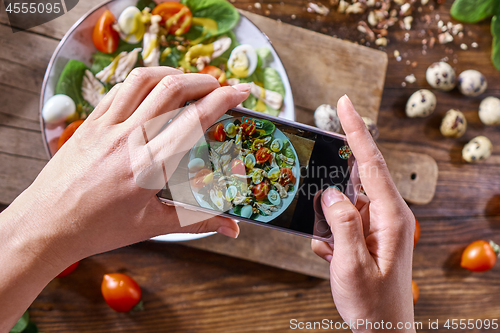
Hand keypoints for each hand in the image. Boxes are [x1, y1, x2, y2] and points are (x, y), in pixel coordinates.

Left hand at [3, 66, 249, 272]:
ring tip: (188, 82)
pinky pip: (118, 89)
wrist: (48, 224)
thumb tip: (232, 228)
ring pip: (143, 80)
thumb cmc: (100, 228)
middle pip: (171, 89)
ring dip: (172, 73)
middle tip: (219, 86)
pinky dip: (142, 82)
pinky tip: (151, 90)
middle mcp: (129, 139)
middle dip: (203, 80)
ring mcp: (106, 127)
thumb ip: (197, 220)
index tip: (241, 91)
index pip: (195, 120)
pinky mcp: (89, 123)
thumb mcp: (153, 225)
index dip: (223, 99)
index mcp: (150, 166)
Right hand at [311, 96, 415, 331]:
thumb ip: (342, 224)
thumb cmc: (372, 304)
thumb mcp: (352, 265)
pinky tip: (329, 256)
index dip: (356, 131)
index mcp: (391, 217)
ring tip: (328, 244)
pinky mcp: (367, 236)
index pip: (371, 163)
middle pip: (357, 178)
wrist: (382, 332)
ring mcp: (377, 226)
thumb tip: (331, 193)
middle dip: (333, 176)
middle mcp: (387, 215)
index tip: (344, 104)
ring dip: (328, 219)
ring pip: (345, 203)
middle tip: (317, 181)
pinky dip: (329, 235)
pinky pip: (342, 222)